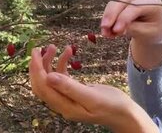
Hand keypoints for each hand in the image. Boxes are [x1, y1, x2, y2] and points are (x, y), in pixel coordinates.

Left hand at [29, 45, 157, 132]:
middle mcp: (62, 103)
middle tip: (37, 48)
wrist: (126, 114)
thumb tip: (49, 77)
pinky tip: (68, 51)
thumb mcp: (92, 97)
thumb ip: (70, 88)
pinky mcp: (74, 91)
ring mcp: (67, 97)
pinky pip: (62, 76)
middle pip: (42, 83)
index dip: (36, 69)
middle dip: (38, 65)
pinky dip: (62, 63)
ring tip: (54, 46)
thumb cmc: (112, 107)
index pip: (43, 87)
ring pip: (51, 78)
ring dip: (50, 62)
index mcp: (64, 107)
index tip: (35, 52)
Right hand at [100, 0, 161, 68]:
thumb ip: (133, 28)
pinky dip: (107, 18)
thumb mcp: (146, 33)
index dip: (124, 18)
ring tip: (105, 33)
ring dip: (107, 17)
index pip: (136, 7)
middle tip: (104, 28)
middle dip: (112, 15)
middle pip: (123, 0)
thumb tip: (115, 28)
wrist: (153, 30)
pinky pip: (112, 6)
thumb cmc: (153, 32)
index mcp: (154, 3)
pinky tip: (107, 30)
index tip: (116, 31)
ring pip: (115, 2)